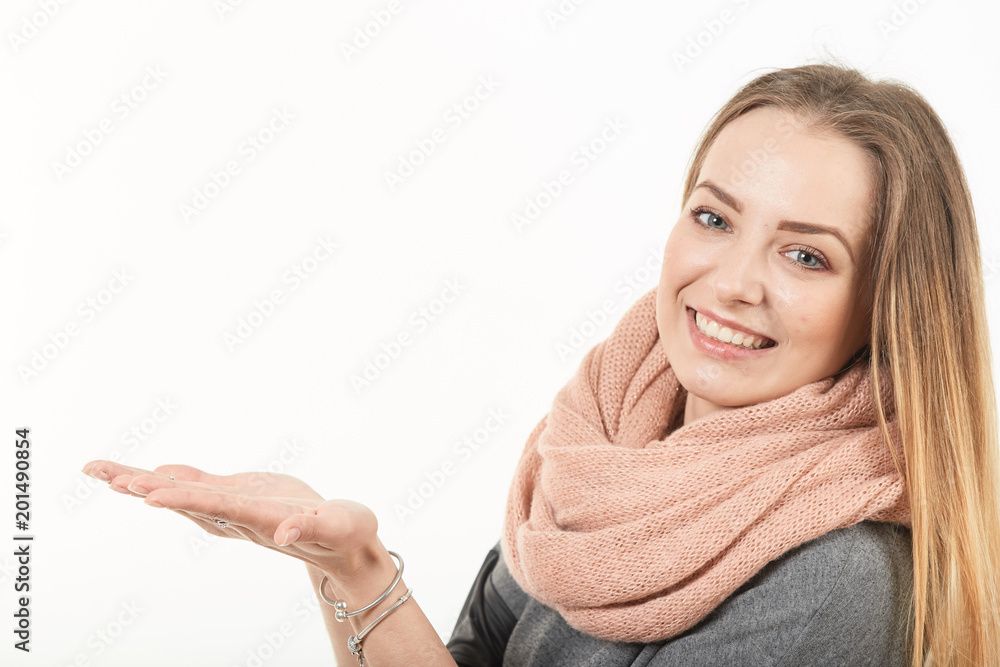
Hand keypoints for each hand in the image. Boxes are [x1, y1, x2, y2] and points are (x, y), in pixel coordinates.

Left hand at [81, 460, 382, 580]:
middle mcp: (236, 516)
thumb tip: (285, 532)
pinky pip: (197, 486)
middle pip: (181, 499)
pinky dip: (169, 478)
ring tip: (100, 470)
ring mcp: (233, 508)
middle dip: (140, 486)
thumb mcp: (337, 527)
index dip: (181, 500)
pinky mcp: (240, 497)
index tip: (146, 494)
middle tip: (99, 473)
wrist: (344, 544)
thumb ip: (311, 526)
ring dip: (140, 481)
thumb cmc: (346, 534)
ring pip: (180, 492)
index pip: (214, 508)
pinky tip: (147, 472)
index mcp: (259, 519)